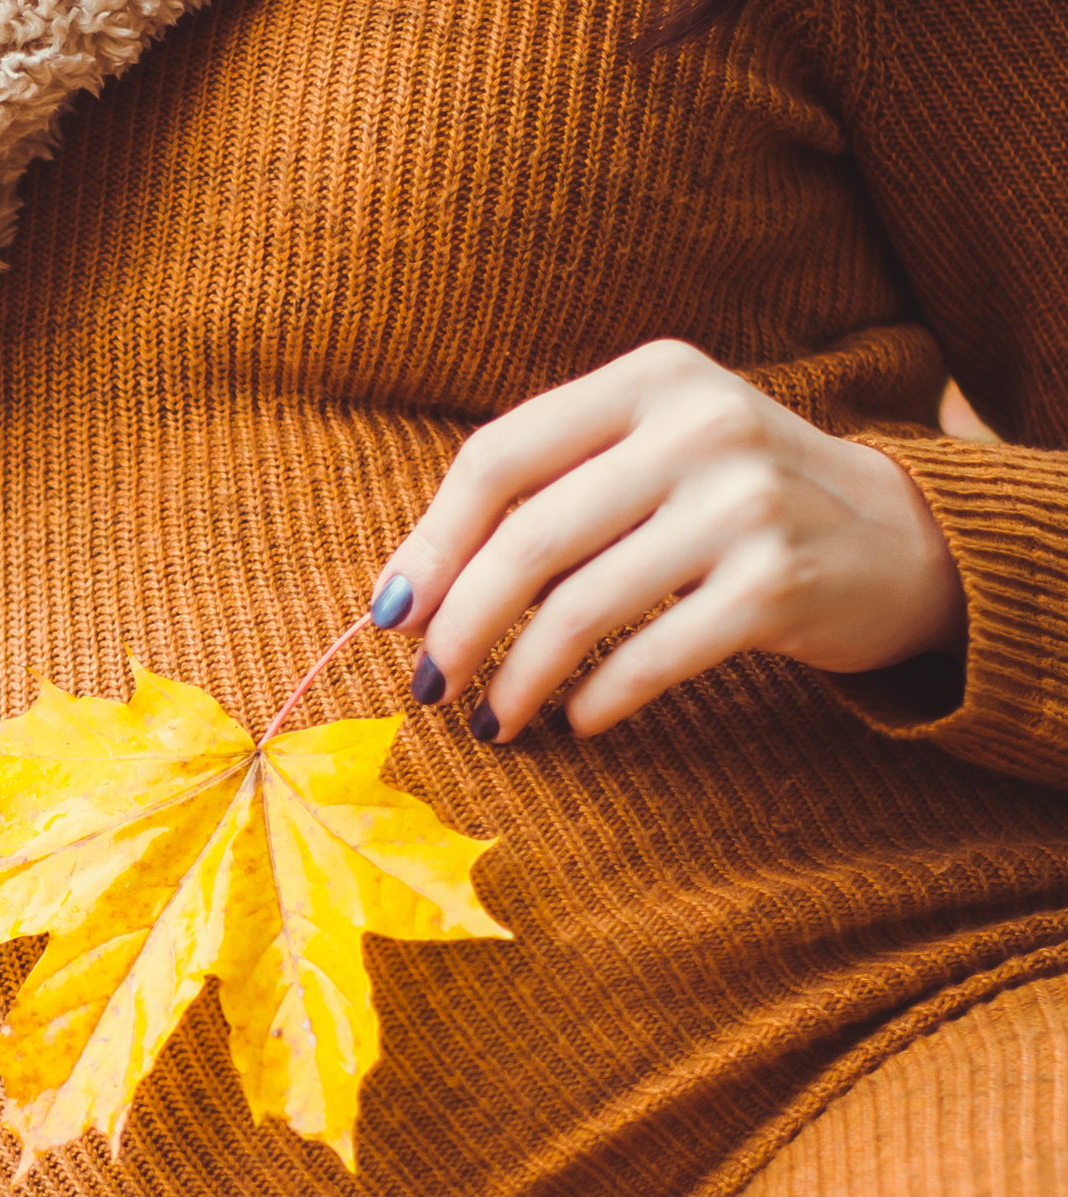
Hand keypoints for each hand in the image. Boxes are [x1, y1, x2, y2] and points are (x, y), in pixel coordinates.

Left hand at [366, 340, 964, 742]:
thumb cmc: (730, 503)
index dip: (431, 544)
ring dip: (516, 680)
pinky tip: (577, 720)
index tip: (391, 612)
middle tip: (427, 684)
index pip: (499, 457)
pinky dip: (596, 700)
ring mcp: (746, 502)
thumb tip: (407, 593)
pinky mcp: (778, 585)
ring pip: (579, 608)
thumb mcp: (650, 455)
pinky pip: (650, 657)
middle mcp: (700, 425)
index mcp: (649, 378)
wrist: (902, 540)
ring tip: (491, 720)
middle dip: (458, 626)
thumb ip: (546, 493)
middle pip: (528, 540)